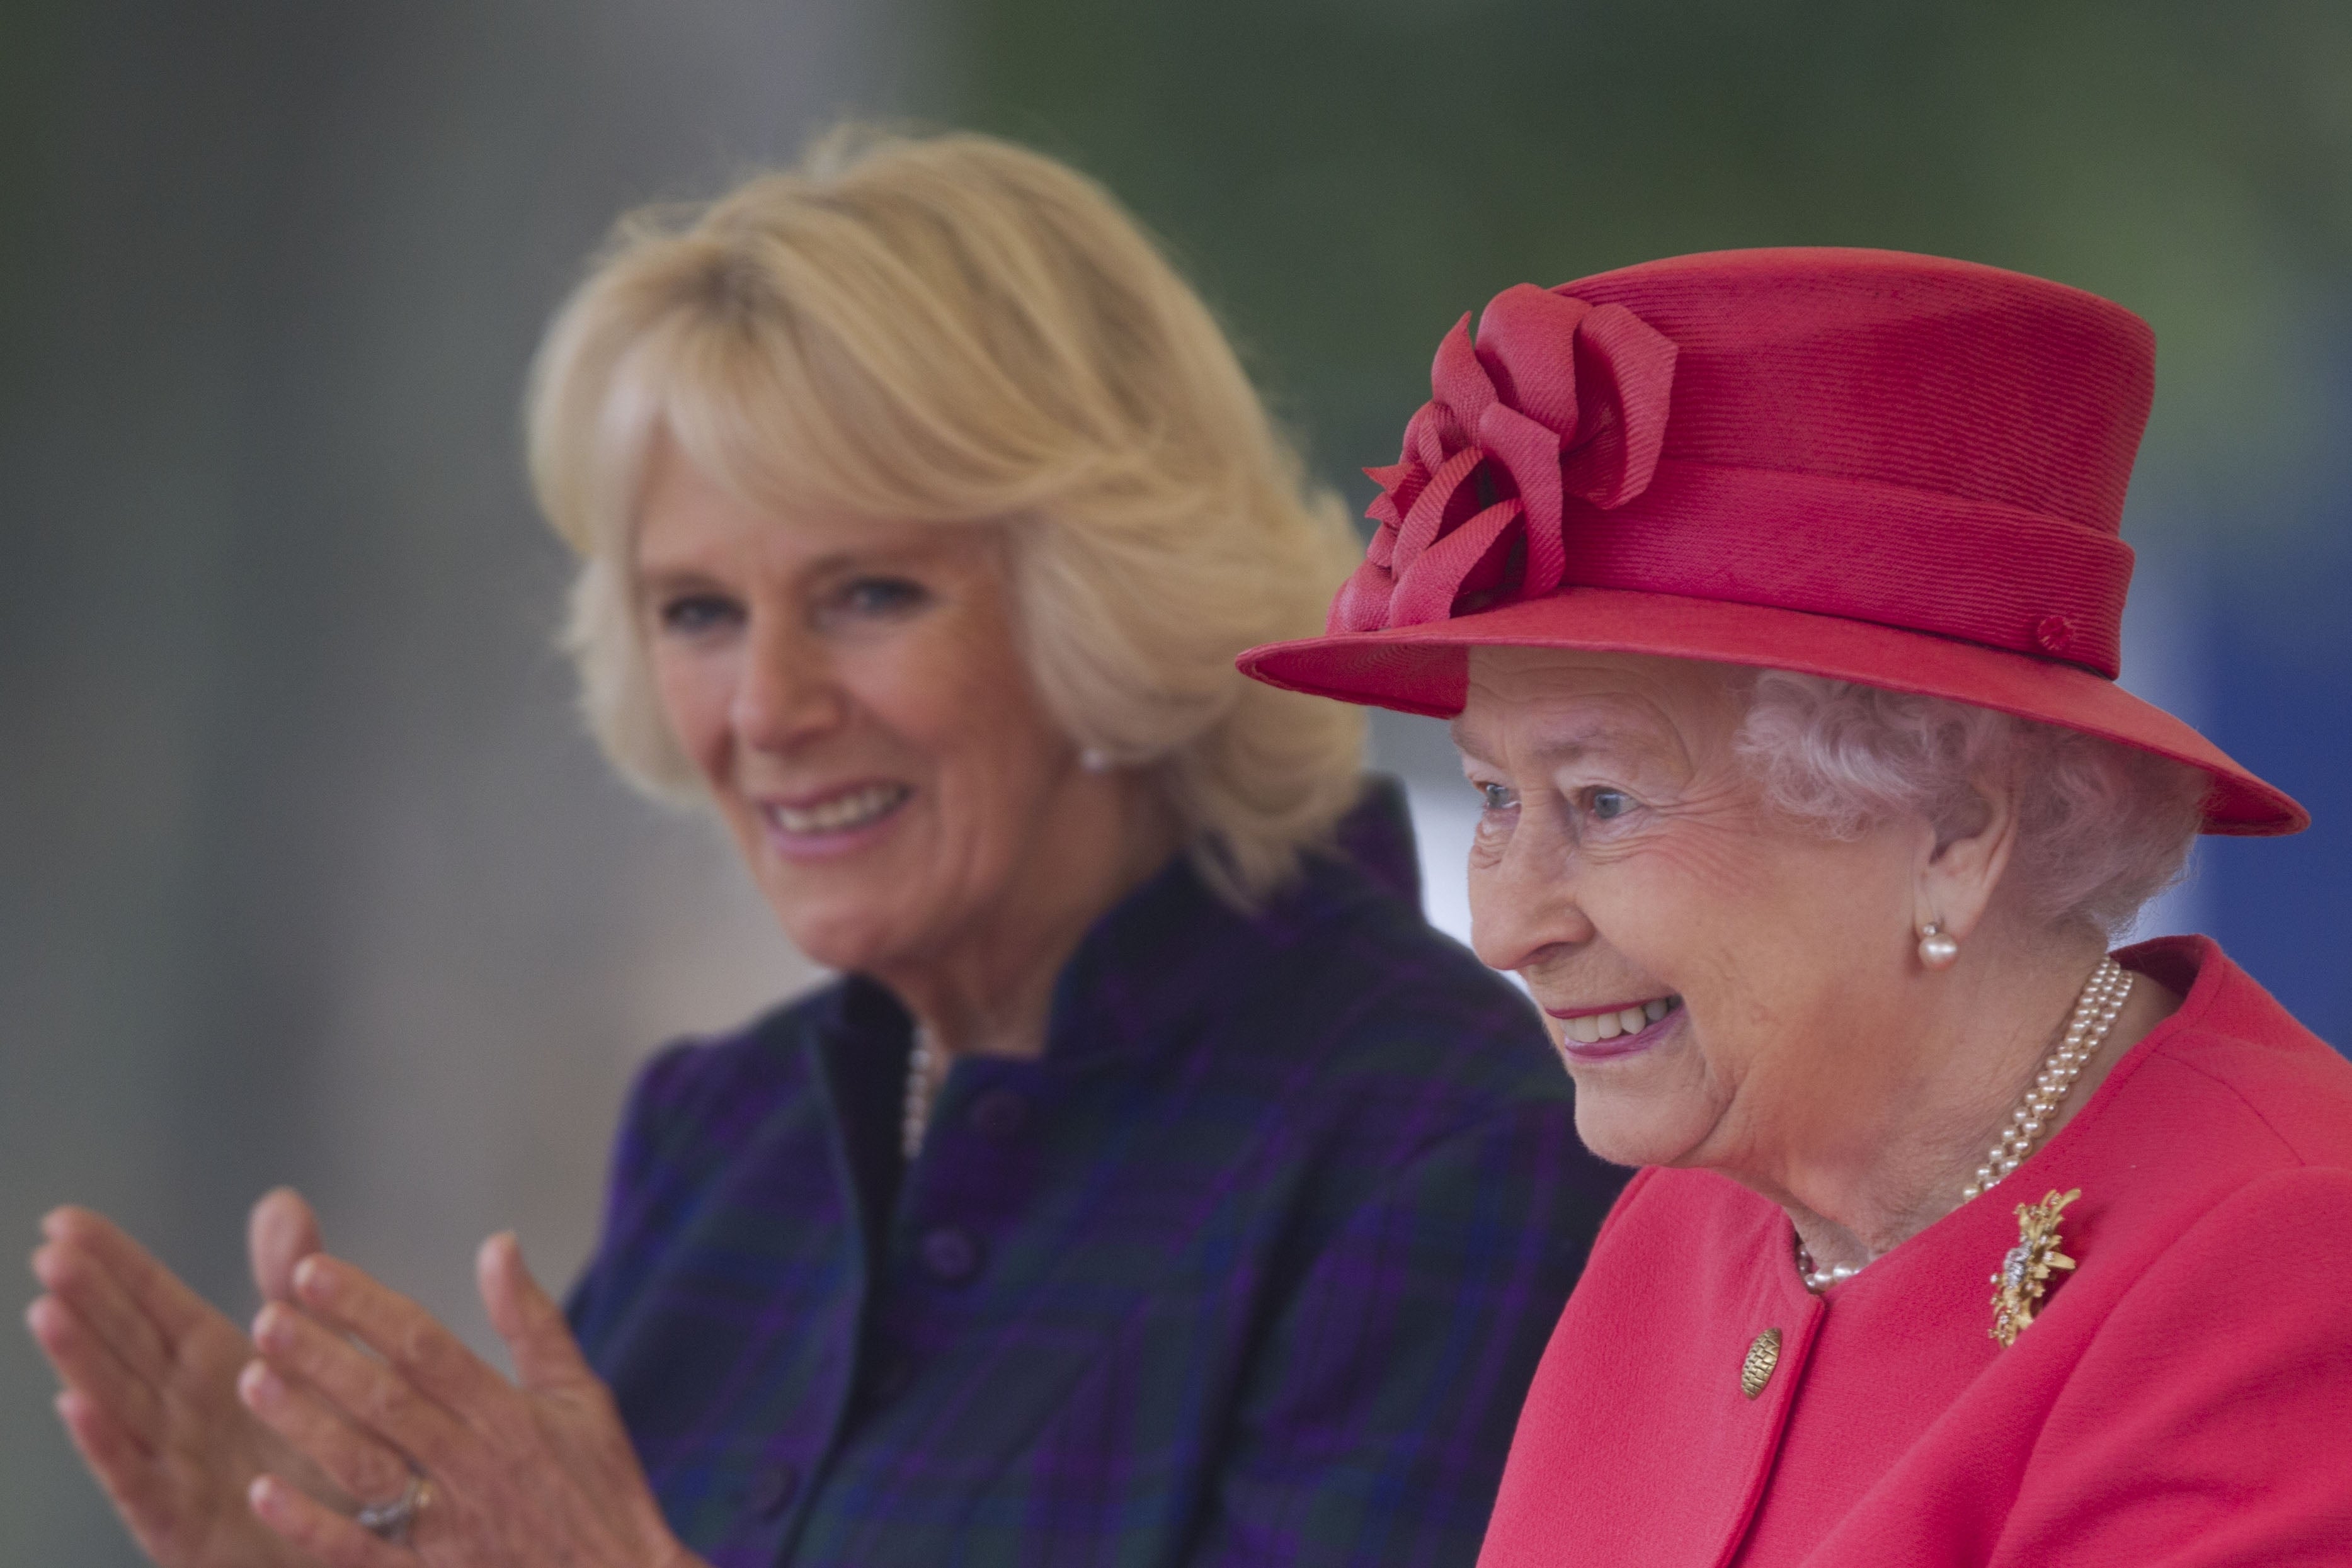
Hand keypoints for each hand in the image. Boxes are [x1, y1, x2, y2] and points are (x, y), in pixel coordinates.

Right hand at [26, 1190, 349, 1567]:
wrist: (356, 1546)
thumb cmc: (324, 1450)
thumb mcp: (313, 1355)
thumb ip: (290, 1282)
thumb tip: (280, 1200)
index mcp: (213, 1364)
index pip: (152, 1303)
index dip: (113, 1263)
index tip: (63, 1219)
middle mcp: (182, 1411)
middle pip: (126, 1345)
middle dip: (87, 1299)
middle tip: (48, 1249)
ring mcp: (174, 1466)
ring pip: (119, 1404)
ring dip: (82, 1361)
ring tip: (47, 1311)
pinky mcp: (179, 1523)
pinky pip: (137, 1479)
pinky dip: (107, 1444)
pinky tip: (77, 1405)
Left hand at [242, 1232, 701, 1567]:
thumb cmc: (600, 1489)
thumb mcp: (581, 1395)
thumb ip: (532, 1321)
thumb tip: (498, 1244)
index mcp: (509, 1414)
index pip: (429, 1346)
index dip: (369, 1308)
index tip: (313, 1272)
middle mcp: (474, 1465)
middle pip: (389, 1401)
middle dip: (325, 1357)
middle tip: (266, 1319)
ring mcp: (450, 1527)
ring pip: (367, 1469)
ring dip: (308, 1426)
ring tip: (254, 1382)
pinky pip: (362, 1553)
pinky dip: (312, 1525)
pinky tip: (264, 1493)